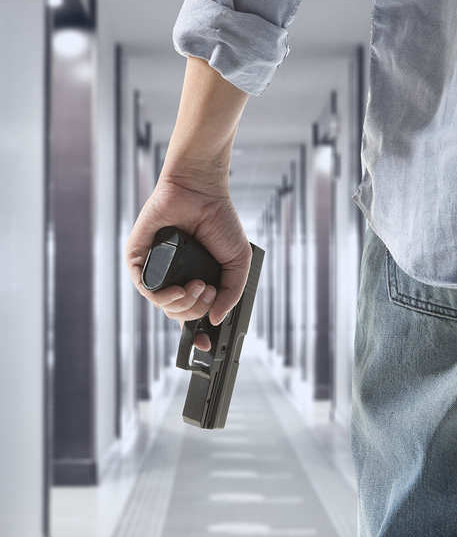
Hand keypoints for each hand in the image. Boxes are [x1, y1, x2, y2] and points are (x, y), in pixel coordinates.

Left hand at [126, 175, 251, 351]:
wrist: (201, 192)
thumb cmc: (220, 220)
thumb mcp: (238, 262)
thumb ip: (231, 293)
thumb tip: (215, 318)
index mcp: (196, 281)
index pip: (193, 315)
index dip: (200, 334)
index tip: (208, 344)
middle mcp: (175, 278)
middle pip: (180, 315)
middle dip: (196, 311)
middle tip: (209, 292)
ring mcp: (157, 271)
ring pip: (163, 306)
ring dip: (182, 305)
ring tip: (198, 288)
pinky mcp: (139, 260)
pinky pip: (146, 290)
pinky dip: (162, 296)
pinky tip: (179, 290)